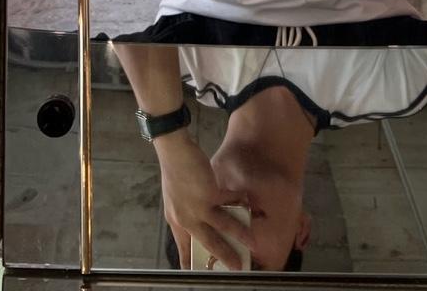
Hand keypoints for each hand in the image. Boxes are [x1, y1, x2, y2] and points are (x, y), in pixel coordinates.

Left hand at [155, 132, 254, 271]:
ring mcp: (199, 207)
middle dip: (226, 256)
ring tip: (253, 243)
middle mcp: (187, 219)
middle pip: (209, 243)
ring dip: (241, 235)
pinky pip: (231, 201)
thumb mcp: (174, 202)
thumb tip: (201, 225)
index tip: (199, 274)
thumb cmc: (174, 173)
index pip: (183, 249)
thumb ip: (186, 215)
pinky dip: (240, 201)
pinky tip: (248, 202)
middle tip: (237, 267)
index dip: (192, 262)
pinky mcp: (210, 193)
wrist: (173, 152)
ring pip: (225, 227)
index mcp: (176, 222)